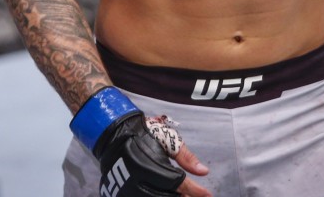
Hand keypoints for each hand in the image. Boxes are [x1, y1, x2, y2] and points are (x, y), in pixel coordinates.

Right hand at [71, 88, 210, 196]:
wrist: (114, 133)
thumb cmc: (145, 133)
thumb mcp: (168, 140)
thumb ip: (186, 158)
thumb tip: (204, 171)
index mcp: (155, 167)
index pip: (181, 185)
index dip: (196, 191)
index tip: (208, 195)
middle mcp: (142, 182)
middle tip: (194, 194)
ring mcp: (130, 190)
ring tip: (181, 195)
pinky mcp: (121, 194)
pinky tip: (164, 194)